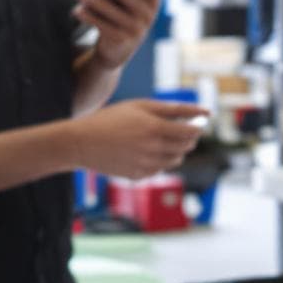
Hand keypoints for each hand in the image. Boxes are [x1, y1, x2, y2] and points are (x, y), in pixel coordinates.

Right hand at [65, 98, 206, 179]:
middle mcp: (153, 149)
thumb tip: (200, 111)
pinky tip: (148, 150)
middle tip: (182, 130)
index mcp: (155, 128)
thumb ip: (171, 109)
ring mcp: (146, 165)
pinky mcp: (138, 176)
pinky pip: (160, 169)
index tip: (199, 122)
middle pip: (185, 147)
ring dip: (177, 150)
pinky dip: (160, 160)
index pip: (190, 132)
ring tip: (163, 139)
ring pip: (175, 160)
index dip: (198, 127)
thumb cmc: (111, 118)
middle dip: (189, 138)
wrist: (81, 143)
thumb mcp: (140, 106)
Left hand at [75, 0, 166, 69]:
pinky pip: (100, 23)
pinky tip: (78, 10)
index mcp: (153, 3)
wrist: (118, 50)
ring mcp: (135, 29)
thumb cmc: (126, 16)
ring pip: (109, 9)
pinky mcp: (120, 39)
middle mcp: (147, 16)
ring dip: (92, 1)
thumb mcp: (137, 2)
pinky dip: (88, 16)